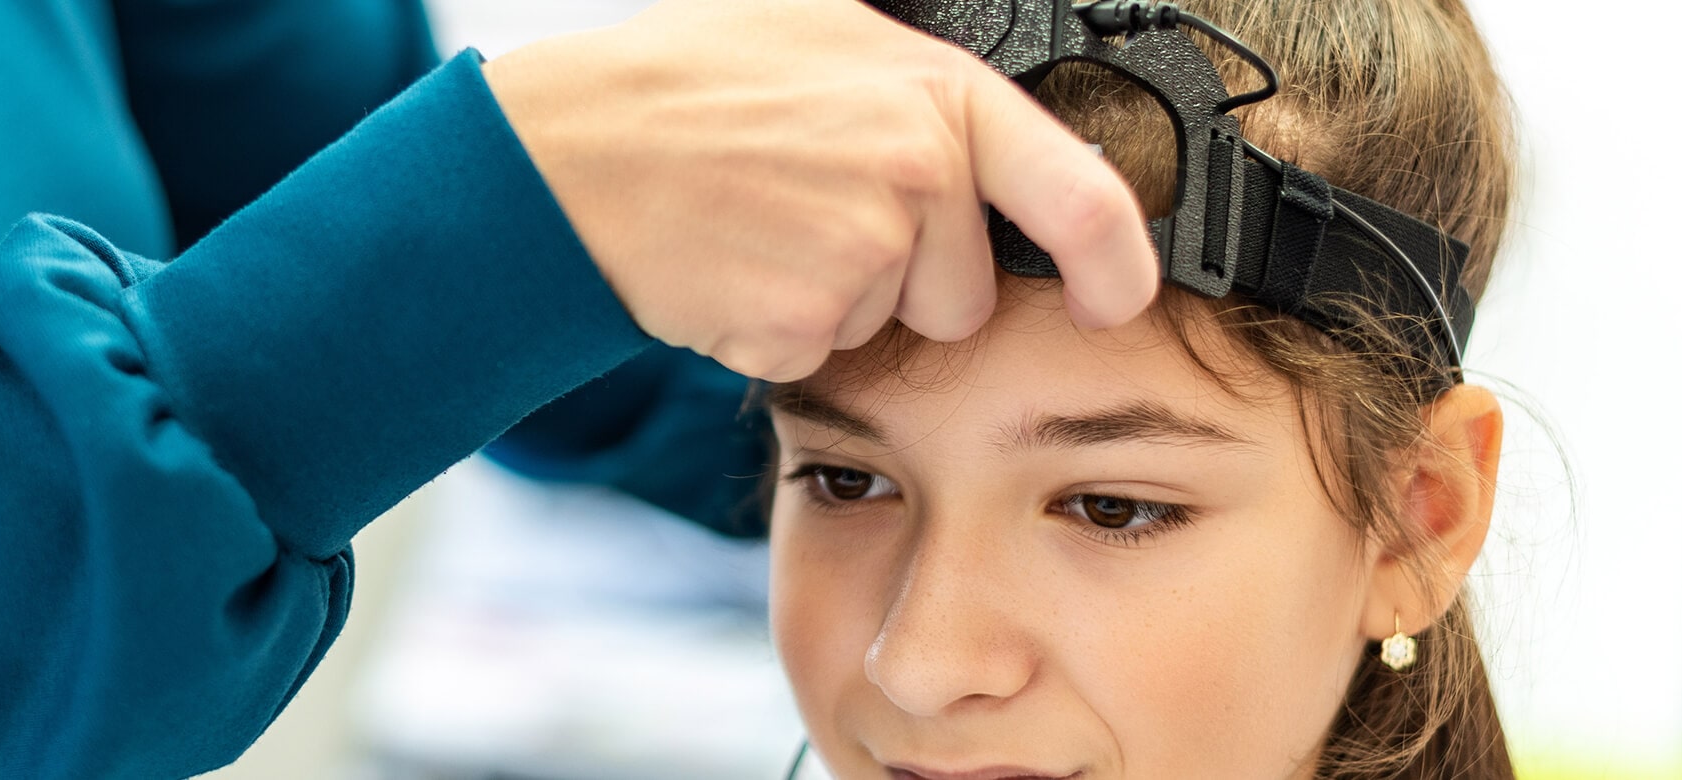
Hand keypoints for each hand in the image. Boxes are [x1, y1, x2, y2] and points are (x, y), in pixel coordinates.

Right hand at [483, 0, 1156, 381]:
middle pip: (961, 289)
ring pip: (881, 323)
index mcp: (936, 95)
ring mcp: (858, 253)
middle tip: (806, 210)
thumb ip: (919, 89)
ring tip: (753, 224)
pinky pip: (814, 352)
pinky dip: (770, 326)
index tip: (1116, 299)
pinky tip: (726, 263)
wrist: (565, 150)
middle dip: (904, 279)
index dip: (1116, 264)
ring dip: (827, 297)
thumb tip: (987, 136)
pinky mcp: (801, 322)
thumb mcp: (821, 33)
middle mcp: (914, 173)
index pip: (1080, 197)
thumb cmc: (681, 82)